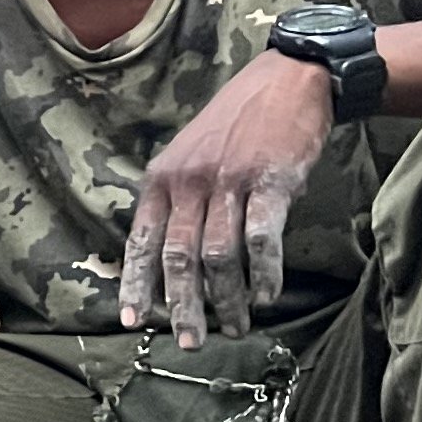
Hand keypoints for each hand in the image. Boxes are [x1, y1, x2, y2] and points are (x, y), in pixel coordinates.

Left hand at [121, 50, 335, 345]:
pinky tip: (266, 295)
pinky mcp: (271, 181)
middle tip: (191, 341)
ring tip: (236, 325)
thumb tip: (171, 261)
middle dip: (183, 306)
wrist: (288, 80)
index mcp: (162, 178)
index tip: (132, 321)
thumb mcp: (189, 156)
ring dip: (227, 298)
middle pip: (179, 258)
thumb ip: (177, 202)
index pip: (142, 241)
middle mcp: (189, 181)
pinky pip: (262, 239)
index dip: (137, 284)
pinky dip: (264, 273)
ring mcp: (229, 181)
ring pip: (219, 255)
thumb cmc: (238, 125)